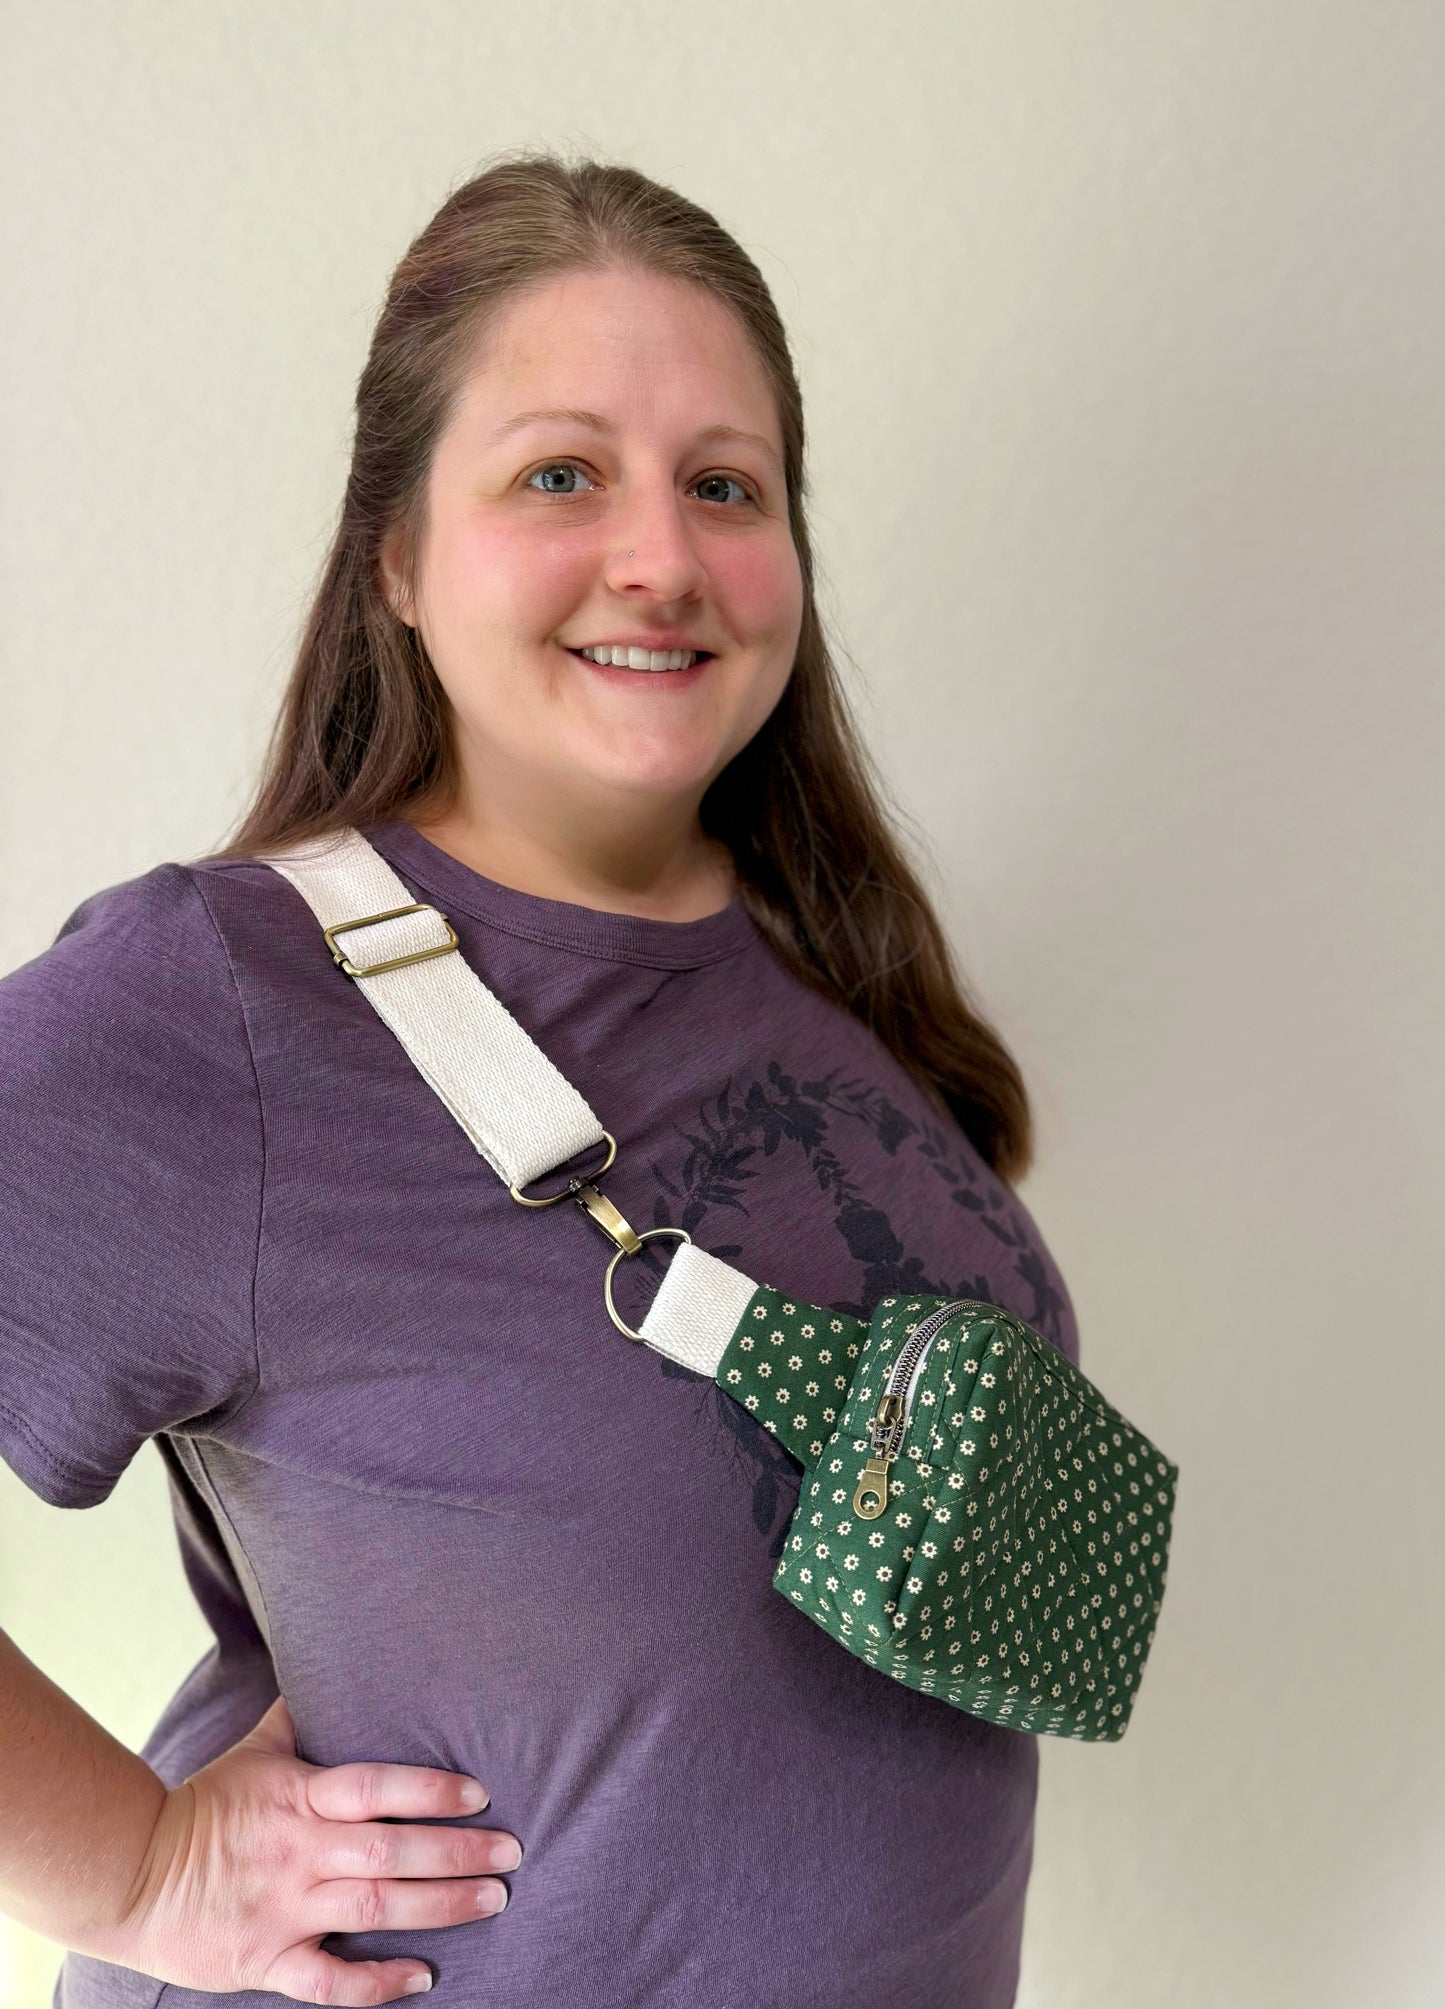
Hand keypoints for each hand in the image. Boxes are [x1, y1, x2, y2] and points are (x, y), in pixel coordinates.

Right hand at [90, 1696, 518, 2003]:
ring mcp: (285, 1910)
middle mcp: (299, 1853)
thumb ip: (299, 1716)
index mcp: (299, 1798)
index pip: (376, 1788)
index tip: (480, 1795)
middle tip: (512, 1854)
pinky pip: (329, 1981)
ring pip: (374, 1910)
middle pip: (390, 1852)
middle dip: (457, 1853)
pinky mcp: (266, 1961)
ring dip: (439, 1907)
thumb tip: (333, 1661)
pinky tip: (422, 1977)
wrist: (131, 1873)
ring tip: (493, 1900)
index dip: (430, 1791)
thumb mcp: (254, 1750)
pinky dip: (376, 1984)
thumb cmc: (203, 1806)